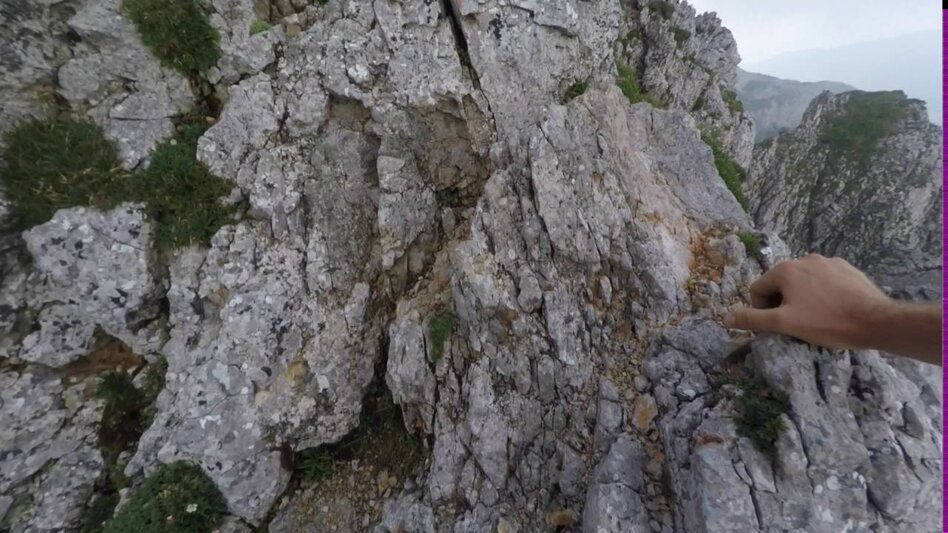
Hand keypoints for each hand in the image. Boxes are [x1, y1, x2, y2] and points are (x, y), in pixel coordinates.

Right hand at [724, 254, 890, 349]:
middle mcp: (804, 259)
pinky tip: (833, 308)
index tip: (777, 326)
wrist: (875, 321)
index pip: (758, 289)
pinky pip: (824, 280)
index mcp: (785, 270)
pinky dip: (822, 293)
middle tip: (796, 324)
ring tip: (816, 317)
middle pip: (780, 283)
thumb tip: (725, 317)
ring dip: (801, 297)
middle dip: (782, 303)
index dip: (761, 310)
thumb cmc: (826, 322)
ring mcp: (828, 261)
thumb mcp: (784, 323)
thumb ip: (752, 319)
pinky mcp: (847, 268)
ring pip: (803, 281)